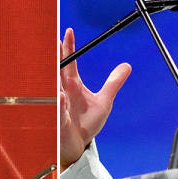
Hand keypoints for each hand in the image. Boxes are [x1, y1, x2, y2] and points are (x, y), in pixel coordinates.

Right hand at [59, 27, 130, 171]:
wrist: (79, 147)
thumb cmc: (86, 124)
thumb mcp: (104, 101)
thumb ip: (113, 83)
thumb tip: (127, 65)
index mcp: (72, 85)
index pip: (68, 61)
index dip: (68, 46)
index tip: (68, 31)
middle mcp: (62, 92)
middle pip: (55, 69)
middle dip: (52, 55)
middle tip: (50, 38)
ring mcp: (58, 106)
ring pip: (52, 88)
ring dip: (52, 76)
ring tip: (54, 62)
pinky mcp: (58, 122)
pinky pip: (57, 111)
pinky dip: (60, 104)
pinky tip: (62, 96)